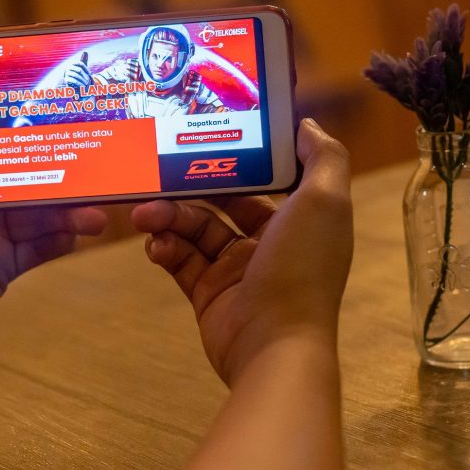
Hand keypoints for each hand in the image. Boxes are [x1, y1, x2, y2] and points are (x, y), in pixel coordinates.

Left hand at [0, 47, 107, 358]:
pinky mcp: (8, 261)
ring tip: (100, 196)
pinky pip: (48, 242)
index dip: (19, 106)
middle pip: (28, 164)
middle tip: (97, 137)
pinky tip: (90, 225)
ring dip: (74, 198)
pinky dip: (70, 233)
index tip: (52, 83)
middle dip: (62, 153)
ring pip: (45, 203)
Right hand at [131, 119, 351, 384]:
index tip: (205, 135)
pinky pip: (180, 260)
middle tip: (157, 176)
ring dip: (168, 217)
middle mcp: (270, 242)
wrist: (272, 346)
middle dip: (188, 187)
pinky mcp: (207, 292)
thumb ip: (322, 156)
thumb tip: (304, 124)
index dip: (237, 158)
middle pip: (222, 201)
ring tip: (144, 215)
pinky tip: (154, 245)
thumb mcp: (325, 202)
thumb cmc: (301, 268)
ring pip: (195, 229)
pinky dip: (164, 248)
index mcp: (299, 219)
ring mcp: (236, 269)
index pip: (265, 179)